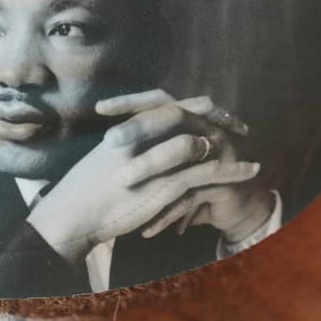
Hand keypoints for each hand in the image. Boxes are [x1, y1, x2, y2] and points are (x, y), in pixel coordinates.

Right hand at [26, 90, 259, 262]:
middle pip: (190, 116)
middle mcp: (142, 136)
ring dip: (230, 145)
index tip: (215, 111)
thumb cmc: (84, 191)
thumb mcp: (106, 157)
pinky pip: (206, 172)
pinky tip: (248, 170)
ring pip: (202, 143)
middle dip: (219, 119)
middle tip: (240, 125)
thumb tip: (147, 138)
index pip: (169, 104)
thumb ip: (130, 144)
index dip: (196, 106)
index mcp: (128, 125)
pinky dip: (232, 170)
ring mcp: (154, 159)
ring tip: (248, 148)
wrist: (72, 215)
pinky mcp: (164, 185)